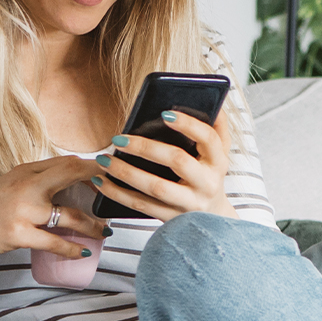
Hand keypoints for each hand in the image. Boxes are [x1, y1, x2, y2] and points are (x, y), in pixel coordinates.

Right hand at [0, 156, 108, 259]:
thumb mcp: (11, 184)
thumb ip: (37, 181)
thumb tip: (69, 181)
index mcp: (27, 171)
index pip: (68, 162)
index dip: (94, 166)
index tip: (114, 171)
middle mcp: (27, 185)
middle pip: (72, 175)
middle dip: (102, 182)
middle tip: (120, 194)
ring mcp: (23, 210)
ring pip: (70, 215)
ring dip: (93, 225)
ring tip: (105, 232)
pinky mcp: (18, 233)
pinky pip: (54, 242)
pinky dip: (73, 248)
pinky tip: (83, 252)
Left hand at [92, 108, 236, 221]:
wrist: (213, 218)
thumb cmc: (209, 177)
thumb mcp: (219, 153)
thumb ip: (216, 128)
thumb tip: (212, 101)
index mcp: (218, 161)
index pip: (207, 138)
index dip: (188, 125)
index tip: (165, 113)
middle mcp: (207, 183)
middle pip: (177, 161)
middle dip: (146, 148)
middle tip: (119, 138)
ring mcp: (190, 203)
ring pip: (155, 187)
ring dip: (126, 172)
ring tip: (104, 159)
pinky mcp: (172, 218)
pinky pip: (141, 206)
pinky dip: (118, 194)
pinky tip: (102, 182)